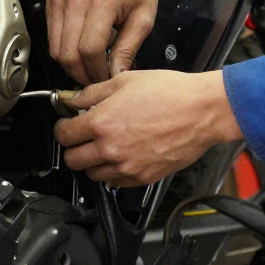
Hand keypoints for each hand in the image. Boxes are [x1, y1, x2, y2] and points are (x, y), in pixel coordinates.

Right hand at [46, 0, 160, 83]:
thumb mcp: (144, 17)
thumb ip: (128, 48)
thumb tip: (116, 74)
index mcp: (103, 0)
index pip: (89, 49)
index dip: (96, 71)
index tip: (106, 77)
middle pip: (68, 52)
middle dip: (82, 73)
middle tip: (96, 77)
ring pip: (55, 48)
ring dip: (71, 64)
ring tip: (90, 65)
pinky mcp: (53, 0)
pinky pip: (52, 36)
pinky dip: (64, 48)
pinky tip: (81, 47)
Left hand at [54, 69, 241, 187]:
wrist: (201, 111)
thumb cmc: (170, 93)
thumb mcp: (125, 80)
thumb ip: (92, 93)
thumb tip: (74, 99)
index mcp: (101, 123)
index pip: (64, 135)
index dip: (63, 128)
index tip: (67, 125)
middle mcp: (110, 149)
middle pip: (72, 161)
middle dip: (73, 148)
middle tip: (82, 138)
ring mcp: (127, 167)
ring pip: (92, 175)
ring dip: (92, 162)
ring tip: (104, 147)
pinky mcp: (143, 177)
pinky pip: (116, 183)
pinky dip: (113, 173)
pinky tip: (122, 156)